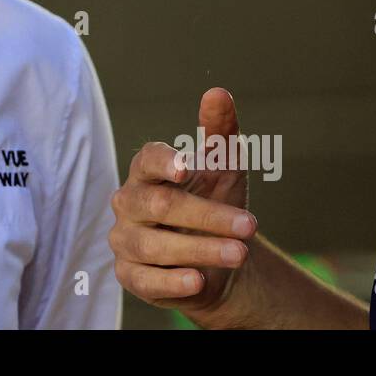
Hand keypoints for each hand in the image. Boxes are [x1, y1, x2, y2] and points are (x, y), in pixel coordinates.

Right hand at [109, 87, 256, 318]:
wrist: (218, 261)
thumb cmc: (214, 203)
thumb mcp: (224, 170)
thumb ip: (220, 132)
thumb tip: (218, 93)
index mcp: (147, 172)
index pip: (146, 160)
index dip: (163, 162)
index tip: (186, 168)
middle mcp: (129, 203)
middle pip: (159, 205)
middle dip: (206, 216)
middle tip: (250, 225)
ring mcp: (125, 240)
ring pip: (152, 245)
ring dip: (199, 250)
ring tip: (239, 254)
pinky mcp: (130, 275)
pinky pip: (144, 279)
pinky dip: (171, 282)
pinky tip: (197, 281)